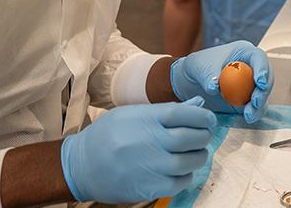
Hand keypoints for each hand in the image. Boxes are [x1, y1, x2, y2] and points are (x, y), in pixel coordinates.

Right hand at [60, 97, 215, 202]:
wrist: (81, 165)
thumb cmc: (109, 134)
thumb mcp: (134, 114)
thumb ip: (166, 110)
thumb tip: (197, 104)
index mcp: (145, 119)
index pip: (183, 113)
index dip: (202, 115)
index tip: (209, 118)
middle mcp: (149, 141)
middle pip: (190, 137)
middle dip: (204, 135)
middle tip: (205, 134)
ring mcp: (149, 166)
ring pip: (189, 161)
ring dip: (200, 155)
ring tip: (198, 151)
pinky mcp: (148, 187)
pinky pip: (179, 182)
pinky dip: (187, 175)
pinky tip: (184, 169)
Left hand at [171, 41, 273, 123]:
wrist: (192, 81)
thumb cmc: (198, 66)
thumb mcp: (200, 66)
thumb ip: (208, 75)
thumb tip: (215, 86)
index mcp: (243, 52)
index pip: (259, 57)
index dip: (262, 69)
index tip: (259, 82)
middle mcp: (251, 67)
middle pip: (266, 77)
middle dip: (263, 91)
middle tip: (255, 102)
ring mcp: (251, 84)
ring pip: (263, 94)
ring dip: (259, 105)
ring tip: (249, 114)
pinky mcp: (248, 99)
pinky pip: (256, 107)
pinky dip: (254, 113)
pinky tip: (249, 117)